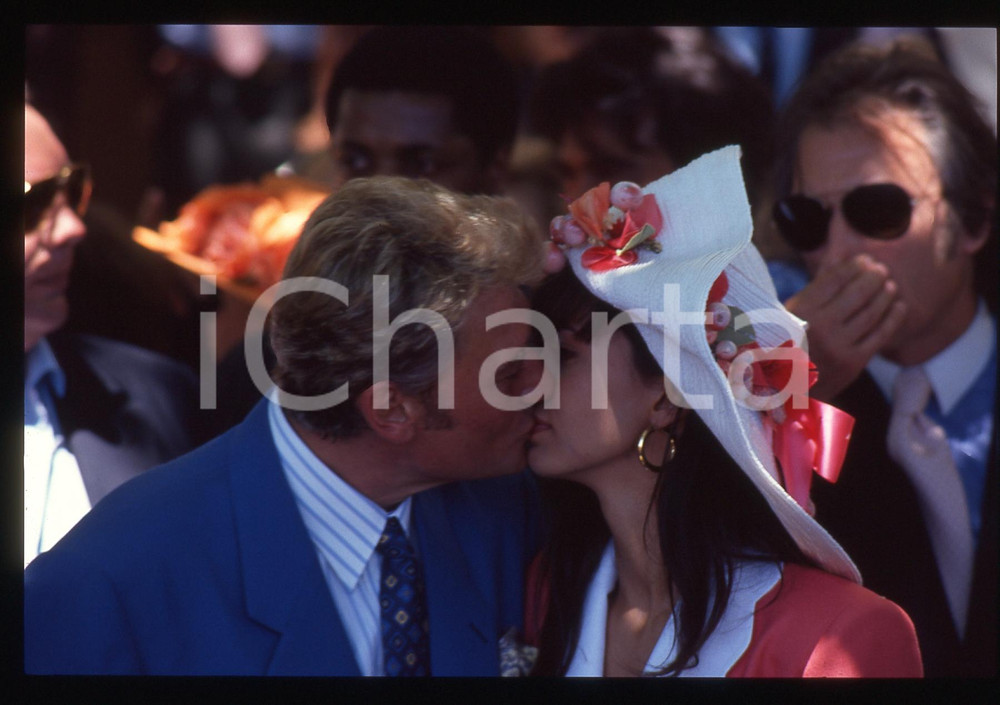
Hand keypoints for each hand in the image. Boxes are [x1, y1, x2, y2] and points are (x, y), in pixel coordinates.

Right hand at [785, 254, 906, 400]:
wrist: (786, 389)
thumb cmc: (789, 344)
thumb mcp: (791, 314)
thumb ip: (817, 287)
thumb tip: (840, 257)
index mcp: (800, 311)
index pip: (833, 279)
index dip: (853, 266)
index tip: (864, 259)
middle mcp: (819, 327)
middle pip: (856, 293)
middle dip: (873, 277)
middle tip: (881, 269)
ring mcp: (838, 346)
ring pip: (871, 313)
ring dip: (885, 295)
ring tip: (890, 285)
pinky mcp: (853, 362)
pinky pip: (880, 335)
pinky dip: (893, 318)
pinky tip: (899, 306)